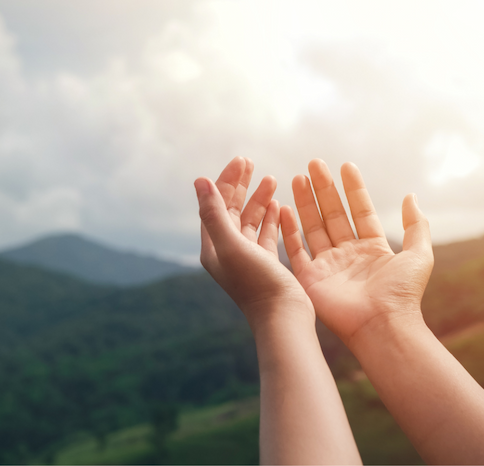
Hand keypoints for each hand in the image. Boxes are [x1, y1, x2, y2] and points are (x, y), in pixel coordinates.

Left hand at [196, 157, 313, 330]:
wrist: (283, 317)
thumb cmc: (257, 283)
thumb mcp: (232, 245)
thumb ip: (214, 213)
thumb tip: (200, 180)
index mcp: (214, 247)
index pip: (215, 205)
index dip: (225, 181)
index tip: (241, 161)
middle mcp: (227, 252)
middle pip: (231, 210)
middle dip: (240, 185)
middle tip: (250, 162)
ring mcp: (247, 258)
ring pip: (249, 221)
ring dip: (258, 199)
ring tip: (272, 179)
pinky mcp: (266, 264)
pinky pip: (265, 234)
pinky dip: (270, 217)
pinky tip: (278, 205)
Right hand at [279, 159, 433, 343]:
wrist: (381, 326)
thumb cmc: (402, 293)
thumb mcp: (418, 254)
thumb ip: (416, 225)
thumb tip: (410, 196)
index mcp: (372, 249)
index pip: (360, 211)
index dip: (353, 189)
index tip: (345, 166)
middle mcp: (348, 255)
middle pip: (333, 215)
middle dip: (323, 189)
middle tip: (314, 163)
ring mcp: (327, 266)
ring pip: (312, 227)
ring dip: (304, 202)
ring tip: (296, 177)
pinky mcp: (309, 279)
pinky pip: (294, 250)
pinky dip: (287, 230)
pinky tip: (282, 208)